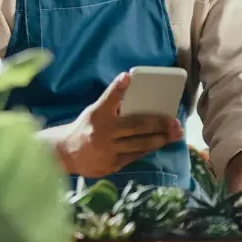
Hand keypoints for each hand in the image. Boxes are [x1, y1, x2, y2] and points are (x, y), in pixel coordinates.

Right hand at [58, 72, 183, 177]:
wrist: (66, 153)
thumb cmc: (86, 127)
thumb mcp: (95, 112)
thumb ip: (112, 107)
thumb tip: (138, 99)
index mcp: (97, 114)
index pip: (109, 98)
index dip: (118, 87)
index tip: (127, 76)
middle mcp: (102, 132)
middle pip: (135, 126)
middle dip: (158, 124)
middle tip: (175, 121)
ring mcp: (108, 150)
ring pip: (139, 144)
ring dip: (160, 139)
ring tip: (175, 134)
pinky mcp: (111, 165)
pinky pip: (134, 156)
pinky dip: (148, 149)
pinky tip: (160, 143)